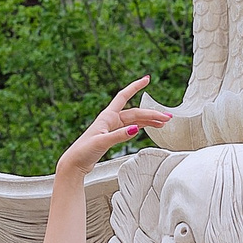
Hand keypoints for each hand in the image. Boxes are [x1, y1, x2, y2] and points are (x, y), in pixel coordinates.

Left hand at [57, 77, 171, 177]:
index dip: (135, 86)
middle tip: (167, 118)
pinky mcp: (112, 136)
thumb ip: (119, 135)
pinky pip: (131, 128)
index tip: (146, 79)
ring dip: (149, 121)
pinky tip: (149, 127)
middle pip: (135, 112)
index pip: (124, 96)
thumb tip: (136, 129)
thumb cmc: (84, 151)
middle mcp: (110, 120)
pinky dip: (141, 127)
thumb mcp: (102, 142)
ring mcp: (112, 128)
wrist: (75, 163)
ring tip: (163, 123)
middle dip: (152, 114)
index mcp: (107, 116)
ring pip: (135, 120)